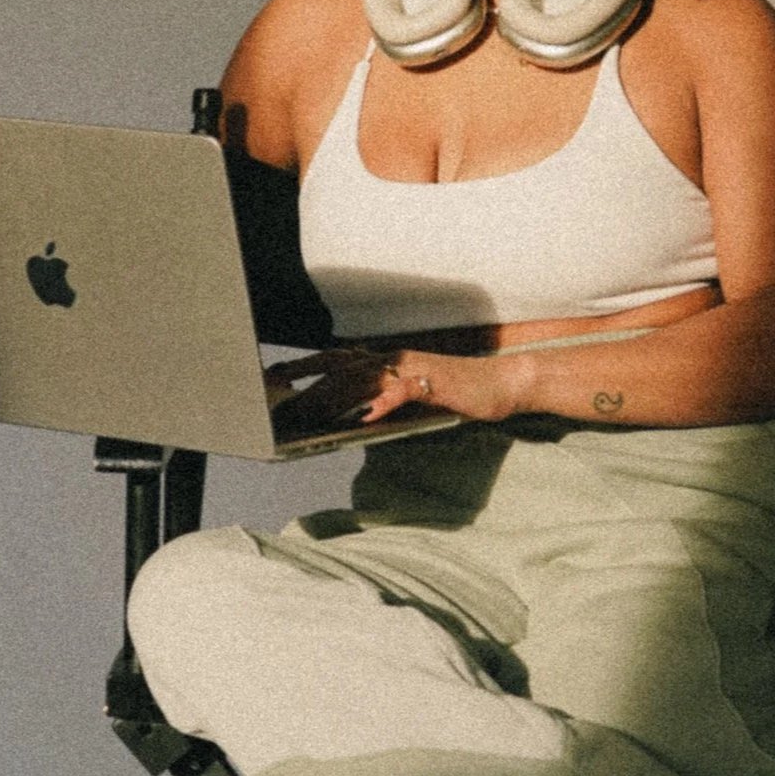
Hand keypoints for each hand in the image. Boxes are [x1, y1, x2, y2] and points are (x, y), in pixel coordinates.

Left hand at [267, 346, 525, 426]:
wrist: (500, 384)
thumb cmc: (455, 393)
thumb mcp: (411, 396)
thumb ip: (382, 398)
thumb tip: (351, 413)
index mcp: (388, 360)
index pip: (337, 359)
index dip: (305, 365)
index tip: (274, 375)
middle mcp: (395, 358)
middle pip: (341, 368)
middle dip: (307, 382)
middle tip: (276, 397)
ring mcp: (413, 368)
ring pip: (365, 379)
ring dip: (334, 397)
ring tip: (307, 415)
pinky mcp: (433, 383)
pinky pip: (403, 391)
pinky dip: (384, 402)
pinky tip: (367, 417)